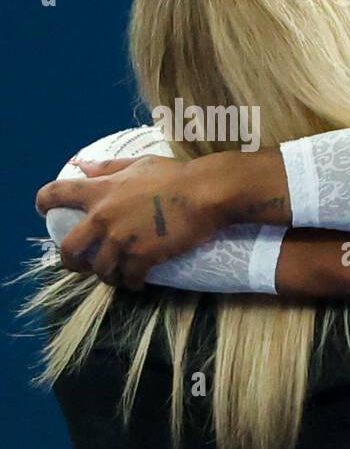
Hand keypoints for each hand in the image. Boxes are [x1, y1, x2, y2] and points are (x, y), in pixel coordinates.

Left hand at [36, 155, 233, 289]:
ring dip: (107, 275)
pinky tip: (138, 282)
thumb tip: (81, 166)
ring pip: (100, 269)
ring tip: (118, 276)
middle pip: (69, 248)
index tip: (45, 212)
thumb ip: (108, 168)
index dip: (44, 203)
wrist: (206, 194)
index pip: (55, 194)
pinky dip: (132, 283)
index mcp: (100, 192)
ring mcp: (122, 240)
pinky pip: (129, 278)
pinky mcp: (143, 257)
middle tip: (81, 264)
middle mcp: (103, 218)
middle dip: (71, 261)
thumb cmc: (176, 176)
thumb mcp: (138, 165)